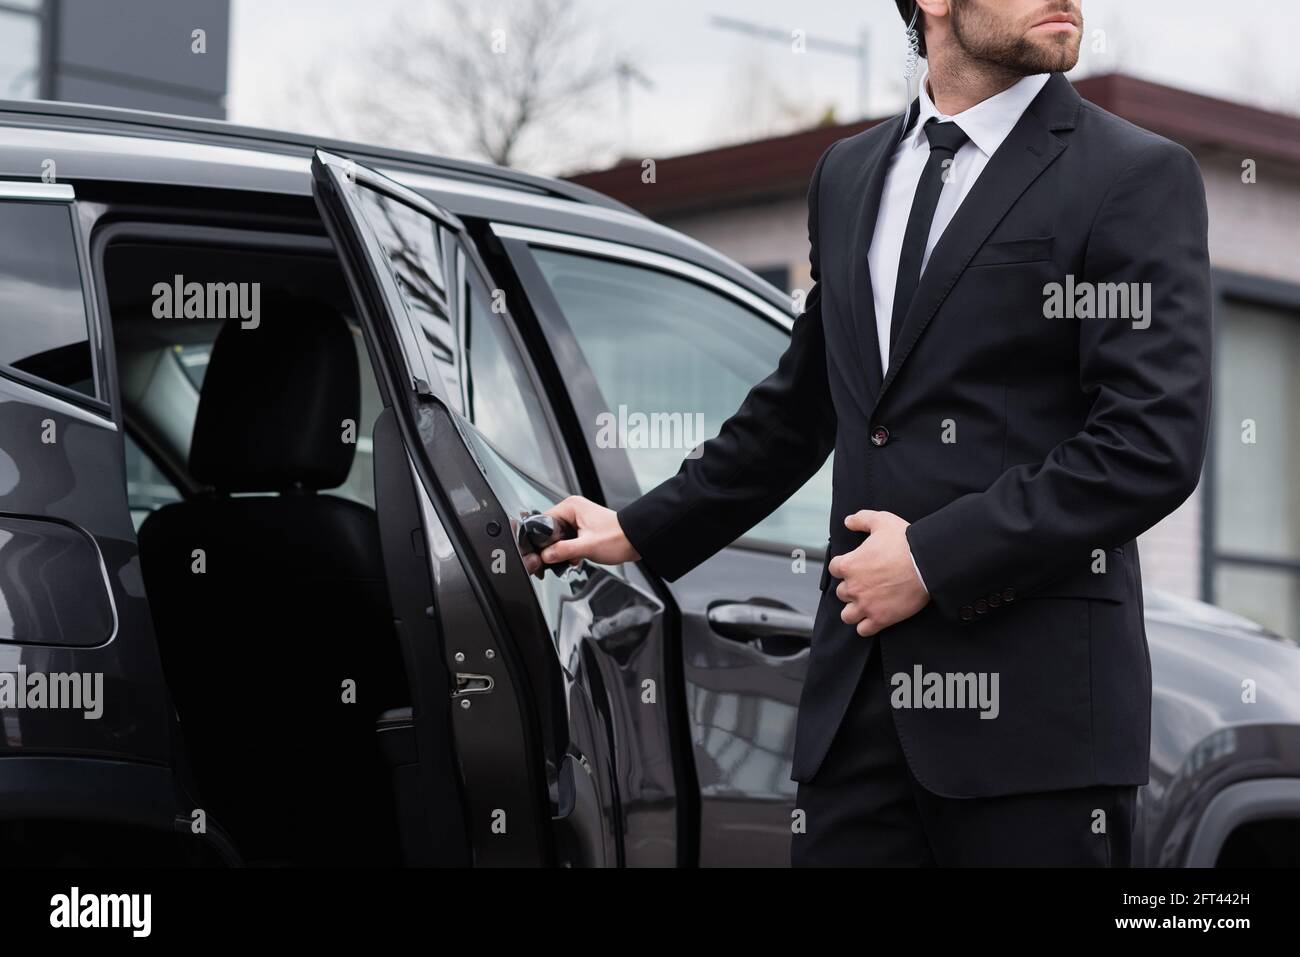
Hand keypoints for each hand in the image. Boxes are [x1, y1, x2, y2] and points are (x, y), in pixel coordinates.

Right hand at [536, 496, 639, 567]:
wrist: (637, 541)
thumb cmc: (619, 538)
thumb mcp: (587, 546)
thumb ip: (563, 550)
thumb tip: (545, 555)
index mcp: (571, 507)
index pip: (544, 521)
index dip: (541, 538)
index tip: (542, 552)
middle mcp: (573, 510)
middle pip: (550, 530)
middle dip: (553, 546)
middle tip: (558, 558)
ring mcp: (578, 519)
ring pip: (559, 537)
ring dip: (562, 550)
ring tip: (571, 558)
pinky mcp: (583, 529)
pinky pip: (568, 540)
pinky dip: (570, 550)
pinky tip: (576, 558)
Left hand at [828, 510, 929, 636]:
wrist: (927, 563)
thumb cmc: (904, 542)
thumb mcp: (881, 521)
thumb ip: (861, 519)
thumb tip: (848, 521)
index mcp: (849, 565)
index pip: (834, 569)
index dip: (844, 567)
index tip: (856, 567)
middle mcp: (853, 587)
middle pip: (842, 593)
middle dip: (852, 589)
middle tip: (867, 585)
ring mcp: (865, 605)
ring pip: (847, 615)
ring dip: (855, 610)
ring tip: (866, 604)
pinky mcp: (880, 619)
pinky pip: (863, 630)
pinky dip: (866, 626)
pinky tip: (875, 618)